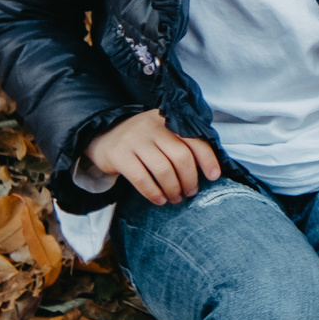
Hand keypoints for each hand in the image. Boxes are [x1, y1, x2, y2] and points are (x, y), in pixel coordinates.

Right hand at [85, 110, 221, 204]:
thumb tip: (208, 170)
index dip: (207, 159)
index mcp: (168, 119)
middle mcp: (152, 126)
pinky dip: (153, 193)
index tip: (214, 176)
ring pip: (163, 169)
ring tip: (176, 198)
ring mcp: (134, 139)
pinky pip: (141, 178)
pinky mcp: (119, 155)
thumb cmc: (143, 140)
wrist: (104, 137)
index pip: (194, 139)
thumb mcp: (163, 133)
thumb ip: (182, 143)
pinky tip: (160, 200)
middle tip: (191, 192)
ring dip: (173, 189)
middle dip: (190, 179)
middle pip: (180, 156)